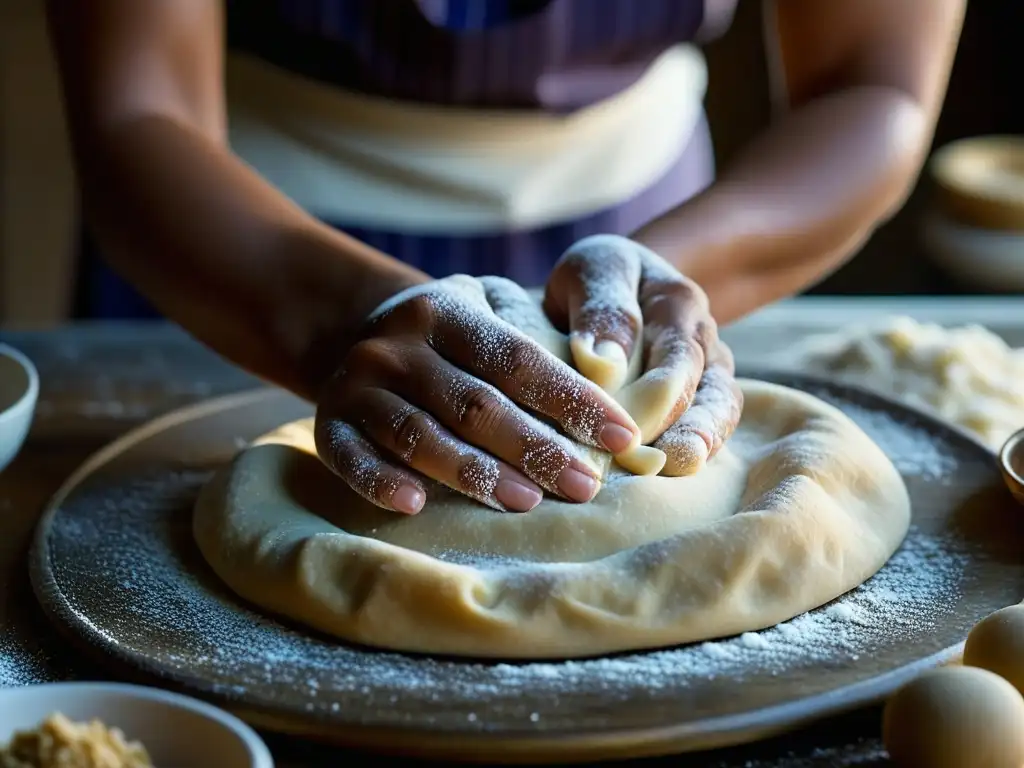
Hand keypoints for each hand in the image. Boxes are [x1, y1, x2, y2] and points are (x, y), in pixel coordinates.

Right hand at [314, 275, 641, 514]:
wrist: (356, 331)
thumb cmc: (452, 339)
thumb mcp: (488, 313)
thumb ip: (537, 341)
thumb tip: (617, 392)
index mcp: (447, 309)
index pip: (517, 359)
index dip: (571, 399)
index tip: (621, 436)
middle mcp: (398, 344)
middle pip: (473, 403)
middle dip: (535, 447)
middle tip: (585, 486)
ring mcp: (358, 383)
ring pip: (419, 435)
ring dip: (473, 473)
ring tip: (527, 502)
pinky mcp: (327, 423)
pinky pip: (350, 458)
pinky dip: (379, 482)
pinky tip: (416, 506)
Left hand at [543, 234, 742, 474]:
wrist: (617, 285)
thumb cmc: (597, 280)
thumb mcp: (593, 271)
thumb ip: (601, 310)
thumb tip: (603, 362)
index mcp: (678, 303)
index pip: (678, 353)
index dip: (658, 393)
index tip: (630, 426)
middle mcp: (702, 338)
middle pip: (706, 387)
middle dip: (688, 427)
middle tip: (669, 462)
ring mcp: (707, 371)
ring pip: (719, 410)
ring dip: (700, 442)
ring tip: (680, 468)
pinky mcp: (701, 399)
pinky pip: (709, 426)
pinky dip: (695, 450)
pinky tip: (672, 477)